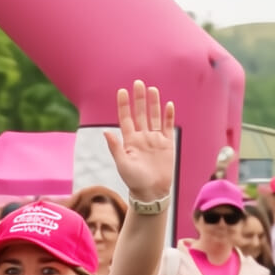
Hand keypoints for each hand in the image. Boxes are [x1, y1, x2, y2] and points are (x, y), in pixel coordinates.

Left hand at [106, 80, 175, 201]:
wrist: (152, 192)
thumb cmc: (134, 180)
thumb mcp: (122, 164)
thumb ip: (115, 147)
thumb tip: (106, 132)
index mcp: (129, 141)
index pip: (126, 118)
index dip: (123, 105)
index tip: (121, 91)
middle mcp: (142, 137)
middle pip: (141, 113)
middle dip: (139, 98)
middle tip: (138, 82)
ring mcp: (155, 140)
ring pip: (154, 117)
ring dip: (153, 103)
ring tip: (151, 89)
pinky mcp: (168, 144)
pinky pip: (168, 127)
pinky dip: (168, 116)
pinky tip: (168, 105)